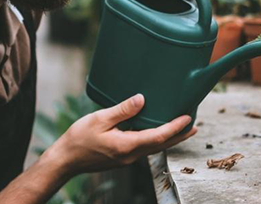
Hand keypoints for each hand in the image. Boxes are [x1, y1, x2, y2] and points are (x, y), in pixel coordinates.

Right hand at [47, 94, 196, 175]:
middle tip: (194, 126)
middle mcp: (130, 156)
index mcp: (126, 146)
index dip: (175, 127)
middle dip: (179, 136)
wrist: (66, 160)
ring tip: (180, 129)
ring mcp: (127, 158)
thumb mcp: (99, 119)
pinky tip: (155, 132)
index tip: (188, 118)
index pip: (158, 137)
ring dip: (169, 139)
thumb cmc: (79, 139)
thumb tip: (142, 99)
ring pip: (154, 148)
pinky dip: (156, 140)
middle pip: (161, 146)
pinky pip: (144, 148)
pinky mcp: (122, 157)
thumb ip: (122, 110)